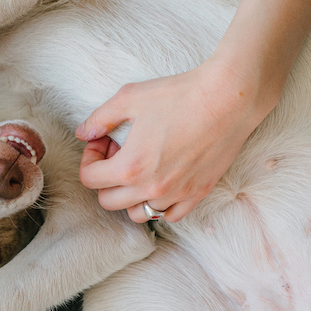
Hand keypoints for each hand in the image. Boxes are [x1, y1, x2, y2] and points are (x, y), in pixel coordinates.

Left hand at [76, 60, 273, 222]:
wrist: (228, 99)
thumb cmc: (179, 94)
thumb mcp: (130, 98)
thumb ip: (100, 118)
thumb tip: (82, 133)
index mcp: (130, 167)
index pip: (89, 179)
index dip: (90, 158)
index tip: (104, 140)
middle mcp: (151, 188)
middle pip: (108, 201)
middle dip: (106, 178)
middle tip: (121, 151)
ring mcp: (176, 194)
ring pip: (138, 213)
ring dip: (131, 195)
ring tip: (141, 169)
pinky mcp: (198, 194)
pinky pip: (170, 216)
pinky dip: (160, 204)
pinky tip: (163, 179)